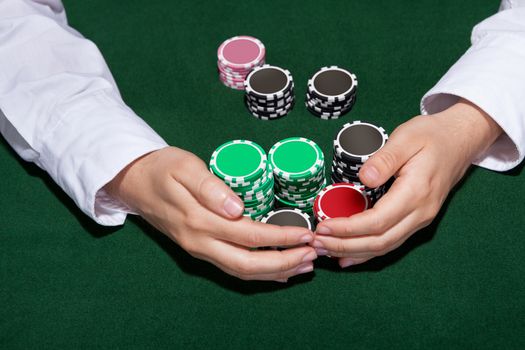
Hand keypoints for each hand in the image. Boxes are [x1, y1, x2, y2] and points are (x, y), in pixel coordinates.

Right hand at [105, 147, 316, 281]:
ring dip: (274, 272)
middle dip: (283, 263)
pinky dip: (258, 273)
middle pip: (247, 264)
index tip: (305, 233)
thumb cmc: (162, 168)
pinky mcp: (199, 249)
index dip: (280, 237)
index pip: (248, 235)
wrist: (133, 181)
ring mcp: (198, 249)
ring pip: (240, 272)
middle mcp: (199, 242)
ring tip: (304, 265)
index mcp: (198, 220)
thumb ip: (210, 188)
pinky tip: (277, 271)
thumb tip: (237, 210)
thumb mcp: (184, 166)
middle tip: (312, 254)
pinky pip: (232, 268)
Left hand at [313, 99, 502, 266]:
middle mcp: (420, 213)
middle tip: (316, 243)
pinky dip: (367, 252)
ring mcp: (421, 219)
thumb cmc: (432, 135)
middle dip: (344, 245)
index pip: (377, 221)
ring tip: (325, 250)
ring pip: (385, 247)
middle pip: (379, 241)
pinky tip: (348, 257)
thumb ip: (386, 158)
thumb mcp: (407, 137)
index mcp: (415, 193)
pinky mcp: (417, 219)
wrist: (460, 140)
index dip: (348, 228)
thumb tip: (364, 178)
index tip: (323, 226)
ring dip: (353, 252)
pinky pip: (390, 242)